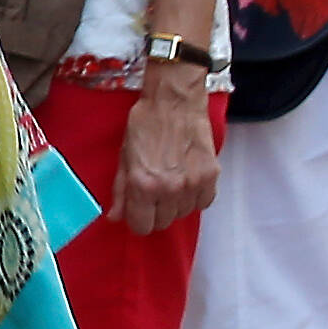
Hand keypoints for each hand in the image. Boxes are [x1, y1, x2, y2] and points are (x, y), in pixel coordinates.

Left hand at [115, 72, 219, 236]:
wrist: (174, 102)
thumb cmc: (145, 125)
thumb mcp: (125, 157)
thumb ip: (121, 191)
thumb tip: (116, 218)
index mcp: (143, 185)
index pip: (142, 226)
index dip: (138, 220)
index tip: (138, 210)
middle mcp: (169, 189)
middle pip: (163, 223)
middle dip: (155, 212)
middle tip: (154, 192)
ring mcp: (193, 184)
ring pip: (183, 214)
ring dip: (176, 204)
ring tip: (171, 182)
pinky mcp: (211, 176)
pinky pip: (203, 203)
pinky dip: (195, 197)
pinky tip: (187, 181)